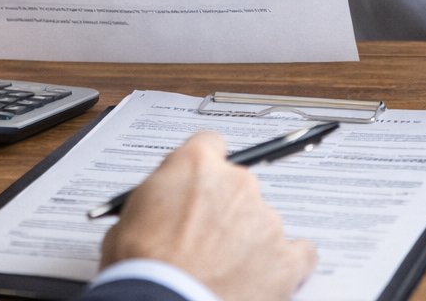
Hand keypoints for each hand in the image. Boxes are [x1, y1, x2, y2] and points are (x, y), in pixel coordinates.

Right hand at [101, 132, 315, 300]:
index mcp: (195, 165)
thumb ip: (155, 199)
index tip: (200, 184)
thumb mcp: (126, 220)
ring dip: (249, 240)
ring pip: (264, 221)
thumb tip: (160, 205)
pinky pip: (299, 254)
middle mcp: (237, 184)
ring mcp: (266, 220)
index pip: (210, 145)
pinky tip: (264, 279)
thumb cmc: (140, 271)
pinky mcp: (286, 258)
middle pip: (239, 184)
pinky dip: (285, 265)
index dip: (202, 168)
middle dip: (225, 209)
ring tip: (223, 271)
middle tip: (203, 240)